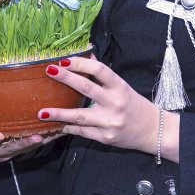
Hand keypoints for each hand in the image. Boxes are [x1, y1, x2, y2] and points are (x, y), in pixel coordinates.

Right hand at [0, 89, 53, 166]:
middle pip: (10, 149)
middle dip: (24, 143)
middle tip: (37, 137)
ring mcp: (5, 152)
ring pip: (24, 147)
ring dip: (40, 140)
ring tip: (55, 132)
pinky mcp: (14, 149)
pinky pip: (30, 143)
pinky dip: (45, 137)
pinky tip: (59, 129)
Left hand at [37, 56, 160, 153]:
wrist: (153, 131)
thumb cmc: (134, 105)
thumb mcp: (122, 87)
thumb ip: (103, 75)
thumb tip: (87, 57)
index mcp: (120, 87)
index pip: (100, 70)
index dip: (81, 63)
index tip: (64, 60)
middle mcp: (115, 103)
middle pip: (87, 88)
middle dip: (66, 78)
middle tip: (49, 71)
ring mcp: (110, 122)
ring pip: (80, 116)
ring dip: (59, 113)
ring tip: (42, 112)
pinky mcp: (105, 138)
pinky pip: (82, 132)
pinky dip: (68, 128)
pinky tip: (56, 125)